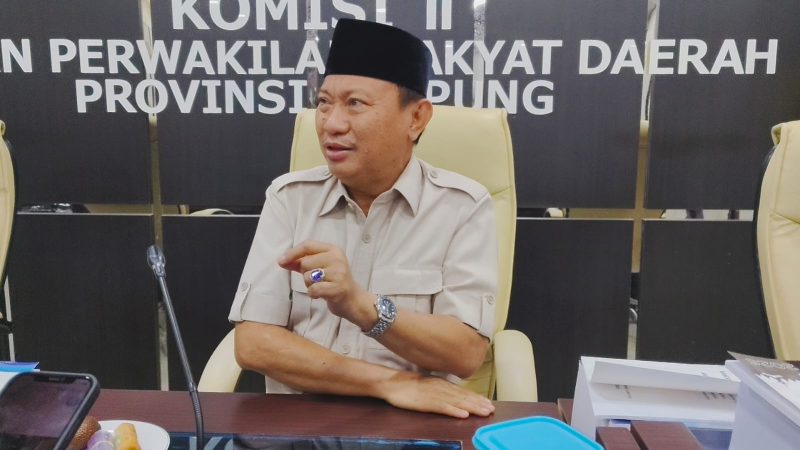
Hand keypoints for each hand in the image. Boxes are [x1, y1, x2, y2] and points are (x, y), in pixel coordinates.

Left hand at [278, 240, 371, 322]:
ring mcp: (339, 273)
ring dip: (309, 285)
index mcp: (333, 250)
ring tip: (320, 287)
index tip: (281, 261)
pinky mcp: (338, 288)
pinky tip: (321, 295)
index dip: (292, 252)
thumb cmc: (332, 281)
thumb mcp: (319, 268)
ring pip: (308, 276)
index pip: (308, 245)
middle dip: (305, 274)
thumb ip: (300, 263)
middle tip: (316, 280)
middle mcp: (337, 259)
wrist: (352, 299)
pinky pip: (313, 289)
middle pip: (306, 263)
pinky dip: (313, 294)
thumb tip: (281, 261)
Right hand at [377, 371, 494, 417]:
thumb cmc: (408, 384)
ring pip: (457, 402)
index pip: (463, 392)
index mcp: (442, 384)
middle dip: (479, 404)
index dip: (476, 398)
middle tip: (492, 409)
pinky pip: (443, 407)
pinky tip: (463, 414)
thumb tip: (452, 392)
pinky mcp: (426, 403)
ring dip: (472, 407)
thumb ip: (440, 388)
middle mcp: (441, 388)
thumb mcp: (428, 384)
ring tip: (484, 412)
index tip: (488, 403)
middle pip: (464, 397)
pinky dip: (454, 411)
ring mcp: (435, 395)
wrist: (392, 383)